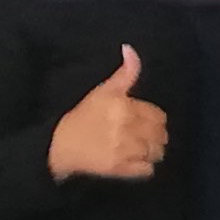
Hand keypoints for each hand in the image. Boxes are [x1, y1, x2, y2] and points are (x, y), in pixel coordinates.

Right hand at [48, 46, 167, 181]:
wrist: (59, 145)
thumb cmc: (84, 116)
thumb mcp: (104, 91)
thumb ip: (125, 73)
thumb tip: (130, 48)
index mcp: (123, 106)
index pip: (158, 117)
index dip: (153, 120)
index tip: (142, 123)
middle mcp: (125, 127)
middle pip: (161, 136)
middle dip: (155, 137)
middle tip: (140, 137)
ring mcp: (123, 150)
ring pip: (157, 153)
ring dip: (151, 152)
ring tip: (137, 150)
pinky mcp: (119, 168)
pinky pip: (147, 170)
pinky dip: (143, 167)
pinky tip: (132, 162)